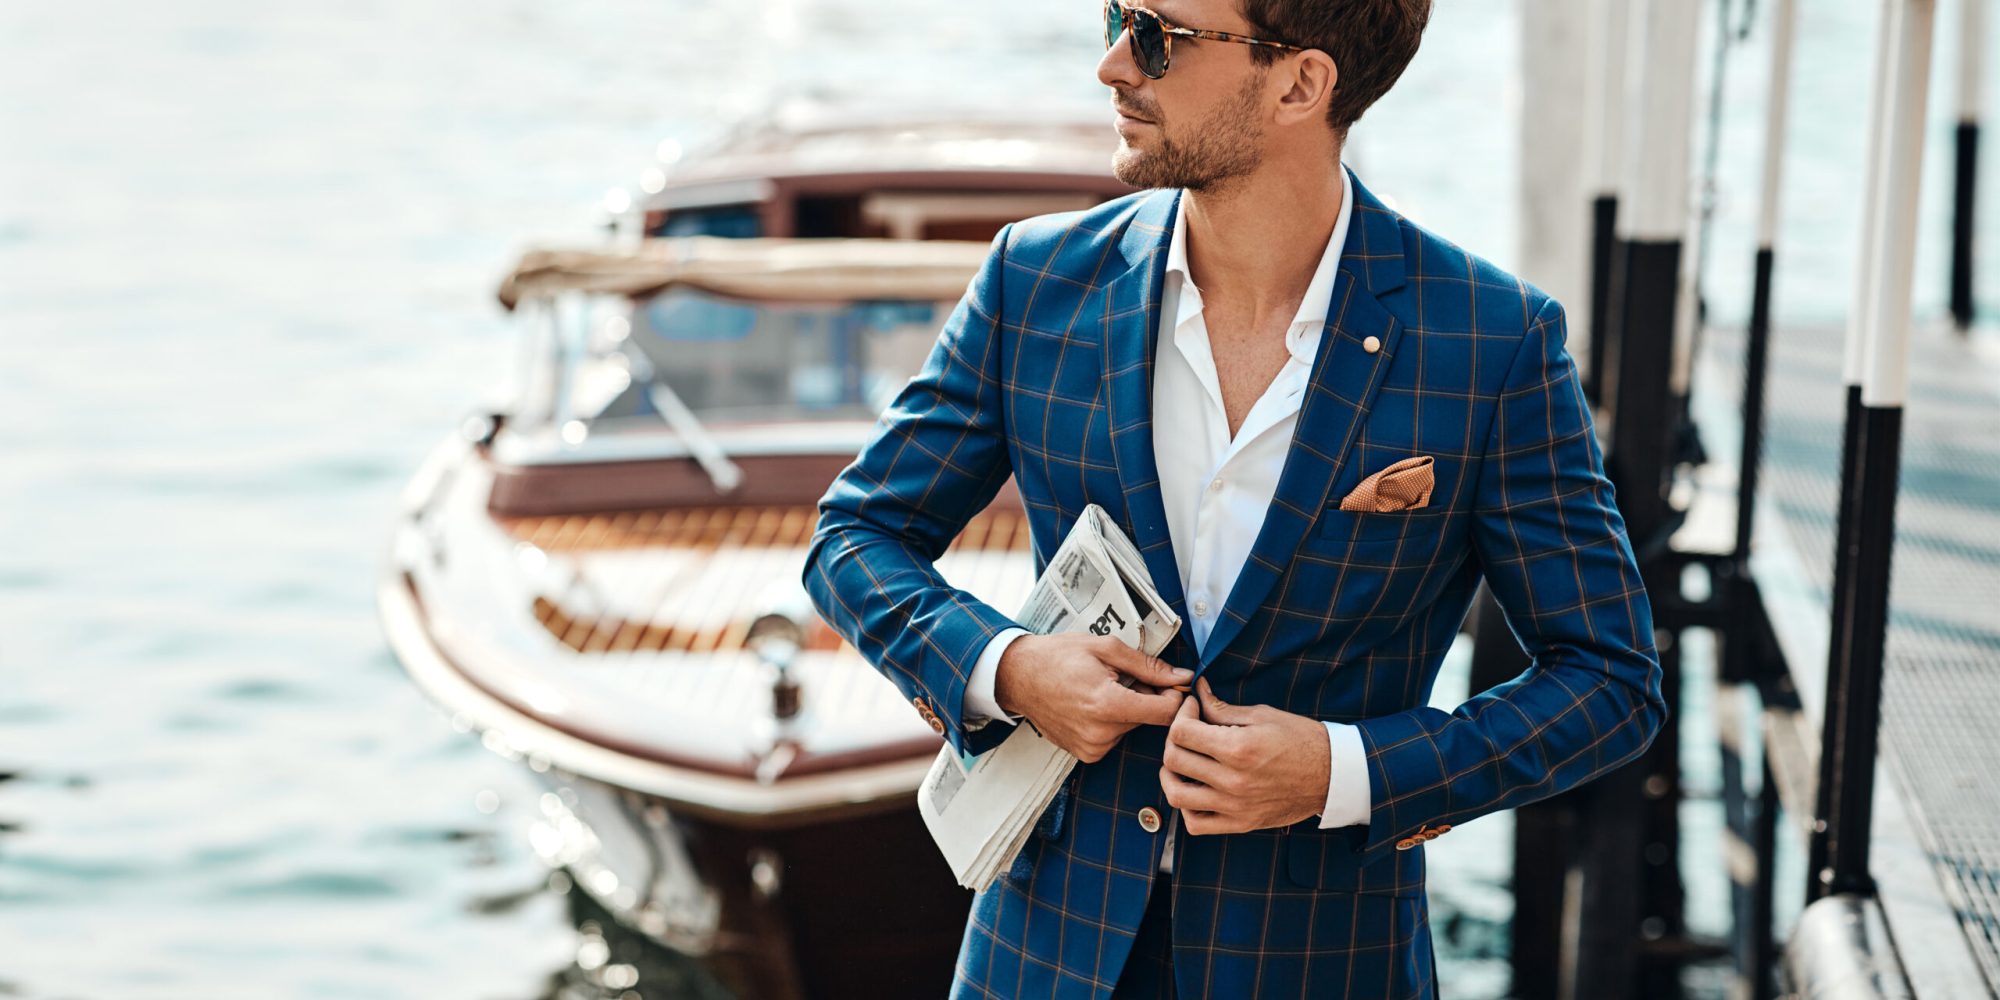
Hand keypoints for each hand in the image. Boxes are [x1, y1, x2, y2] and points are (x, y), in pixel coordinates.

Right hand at [993, 633, 1191, 762]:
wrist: (1019, 676)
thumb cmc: (1057, 657)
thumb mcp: (1106, 649)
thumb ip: (1148, 666)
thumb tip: (1181, 676)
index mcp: (1108, 705)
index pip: (1167, 712)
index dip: (1174, 695)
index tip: (1169, 682)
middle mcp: (1101, 734)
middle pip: (1150, 720)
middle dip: (1148, 698)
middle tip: (1126, 678)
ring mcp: (1092, 748)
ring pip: (1133, 728)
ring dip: (1129, 710)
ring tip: (1104, 689)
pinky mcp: (1086, 754)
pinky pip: (1115, 737)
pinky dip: (1112, 722)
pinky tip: (1094, 705)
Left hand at [1160, 678, 1330, 834]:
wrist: (1332, 774)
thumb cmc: (1301, 740)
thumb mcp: (1262, 715)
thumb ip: (1222, 708)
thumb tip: (1198, 691)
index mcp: (1238, 748)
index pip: (1182, 732)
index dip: (1180, 714)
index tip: (1191, 708)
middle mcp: (1233, 780)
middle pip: (1174, 760)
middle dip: (1173, 738)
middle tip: (1186, 729)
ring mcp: (1235, 806)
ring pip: (1176, 795)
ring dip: (1170, 775)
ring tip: (1181, 762)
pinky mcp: (1240, 823)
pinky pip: (1196, 824)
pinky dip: (1186, 807)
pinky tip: (1195, 789)